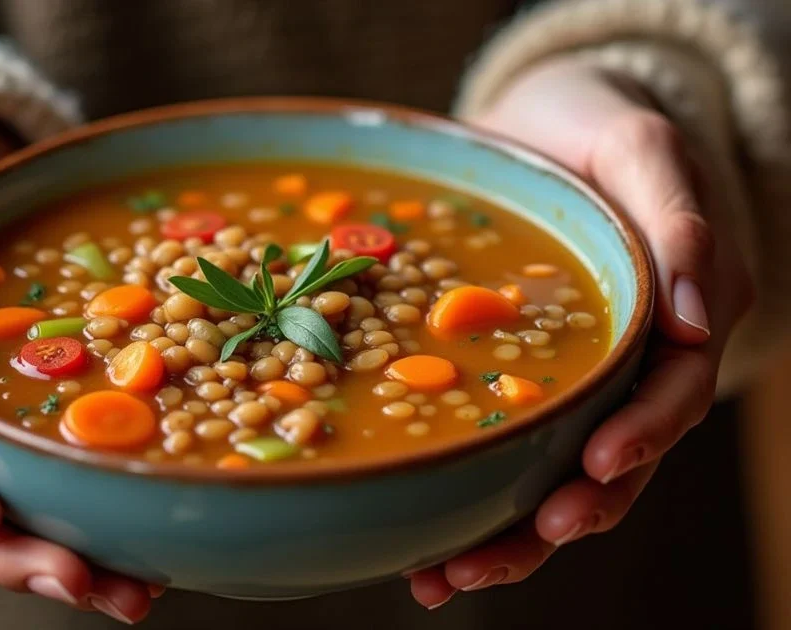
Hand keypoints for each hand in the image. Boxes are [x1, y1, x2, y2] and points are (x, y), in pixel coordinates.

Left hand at [411, 59, 753, 606]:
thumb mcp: (641, 146)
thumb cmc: (594, 130)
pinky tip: (422, 543)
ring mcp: (577, 382)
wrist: (543, 127)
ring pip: (555, 477)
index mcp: (678, 316)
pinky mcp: (524, 384)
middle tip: (488, 560)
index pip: (671, 393)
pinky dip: (471, 498)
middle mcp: (632, 365)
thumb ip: (679, 217)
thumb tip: (691, 314)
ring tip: (442, 577)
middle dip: (555, 519)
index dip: (640, 438)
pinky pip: (507, 450)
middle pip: (612, 463)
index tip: (593, 472)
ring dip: (507, 536)